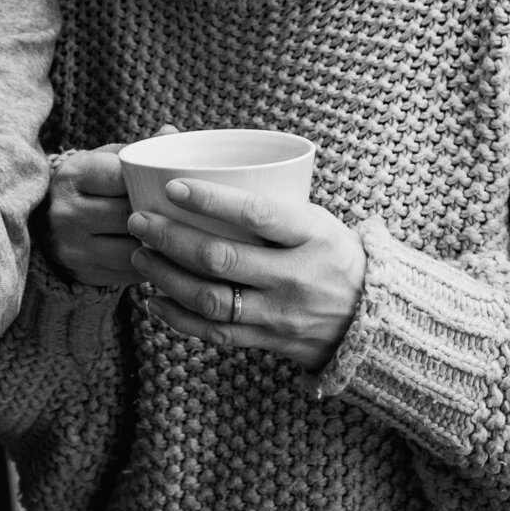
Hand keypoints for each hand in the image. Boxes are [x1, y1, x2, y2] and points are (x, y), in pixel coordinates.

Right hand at [42, 126, 178, 288]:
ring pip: (132, 248)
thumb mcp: (104, 161)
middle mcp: (65, 212)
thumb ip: (137, 150)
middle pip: (129, 214)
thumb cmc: (89, 186)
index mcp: (71, 175)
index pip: (121, 176)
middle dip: (161, 214)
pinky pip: (128, 273)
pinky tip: (166, 256)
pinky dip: (151, 265)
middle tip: (189, 212)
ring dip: (160, 244)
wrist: (48, 225)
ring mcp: (71, 246)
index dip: (151, 181)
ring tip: (184, 236)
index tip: (175, 184)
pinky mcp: (82, 274)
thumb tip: (171, 132)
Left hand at [128, 179, 365, 371]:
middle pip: (223, 258)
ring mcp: (281, 313)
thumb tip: (205, 170)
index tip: (173, 186)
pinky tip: (154, 299)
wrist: (370, 319)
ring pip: (211, 299)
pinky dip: (178, 318)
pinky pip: (214, 333)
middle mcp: (296, 276)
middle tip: (139, 221)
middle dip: (171, 238)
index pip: (258, 214)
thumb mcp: (316, 220)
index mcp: (312, 235)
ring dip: (167, 276)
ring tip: (141, 255)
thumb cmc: (332, 254)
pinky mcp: (267, 340)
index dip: (212, 199)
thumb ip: (270, 202)